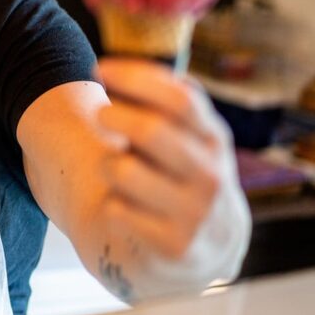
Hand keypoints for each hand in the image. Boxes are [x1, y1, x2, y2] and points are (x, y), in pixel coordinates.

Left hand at [96, 58, 248, 291]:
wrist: (208, 245)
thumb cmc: (183, 171)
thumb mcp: (186, 134)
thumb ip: (160, 101)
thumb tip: (112, 70)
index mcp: (214, 138)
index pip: (181, 99)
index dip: (136, 78)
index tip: (100, 68)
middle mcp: (211, 175)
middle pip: (151, 130)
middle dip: (115, 115)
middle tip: (101, 114)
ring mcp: (195, 213)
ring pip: (124, 170)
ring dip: (108, 165)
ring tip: (118, 171)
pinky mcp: (174, 246)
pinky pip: (115, 210)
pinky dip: (111, 204)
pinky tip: (125, 207)